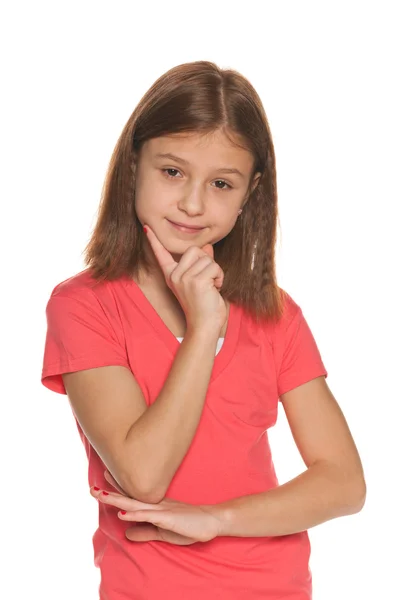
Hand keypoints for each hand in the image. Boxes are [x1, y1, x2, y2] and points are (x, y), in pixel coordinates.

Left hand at [91, 473, 221, 544]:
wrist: (211, 521)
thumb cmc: (189, 526)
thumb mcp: (163, 532)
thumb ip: (145, 532)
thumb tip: (126, 533)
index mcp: (154, 507)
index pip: (132, 497)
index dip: (116, 490)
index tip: (102, 481)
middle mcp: (155, 505)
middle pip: (128, 498)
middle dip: (110, 492)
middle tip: (92, 487)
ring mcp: (161, 510)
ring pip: (134, 504)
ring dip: (116, 500)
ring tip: (100, 495)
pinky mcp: (167, 518)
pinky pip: (148, 516)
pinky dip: (135, 515)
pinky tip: (123, 514)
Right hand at [144, 224, 226, 332]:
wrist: (205, 326)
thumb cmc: (204, 306)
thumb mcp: (201, 281)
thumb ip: (202, 263)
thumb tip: (207, 247)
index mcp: (172, 276)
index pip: (162, 255)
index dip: (154, 241)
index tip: (147, 227)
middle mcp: (175, 276)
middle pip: (195, 250)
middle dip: (207, 262)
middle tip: (208, 280)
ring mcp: (184, 278)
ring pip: (207, 259)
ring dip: (216, 271)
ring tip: (211, 286)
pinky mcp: (196, 281)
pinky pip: (214, 267)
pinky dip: (220, 277)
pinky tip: (215, 288)